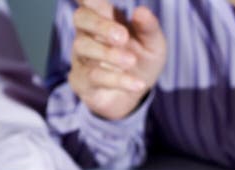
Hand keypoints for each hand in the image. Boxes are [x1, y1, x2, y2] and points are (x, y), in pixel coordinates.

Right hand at [69, 0, 166, 120]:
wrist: (136, 95)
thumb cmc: (141, 60)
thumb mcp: (153, 45)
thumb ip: (149, 28)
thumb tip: (141, 11)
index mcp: (104, 18)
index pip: (90, 1)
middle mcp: (88, 34)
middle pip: (81, 19)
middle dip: (100, 25)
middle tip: (122, 37)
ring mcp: (82, 57)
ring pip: (84, 47)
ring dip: (108, 54)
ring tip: (131, 61)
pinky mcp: (81, 81)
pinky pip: (94, 77)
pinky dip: (117, 80)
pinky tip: (137, 84)